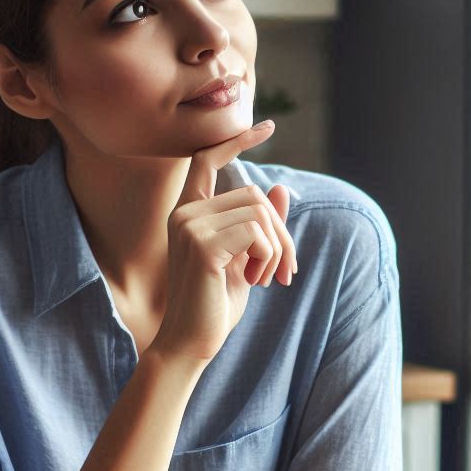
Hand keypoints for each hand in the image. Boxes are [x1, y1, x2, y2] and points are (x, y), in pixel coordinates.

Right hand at [151, 121, 297, 363]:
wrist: (189, 345)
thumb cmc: (214, 306)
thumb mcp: (247, 261)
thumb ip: (261, 226)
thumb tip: (282, 188)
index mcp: (189, 212)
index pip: (208, 159)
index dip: (238, 140)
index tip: (267, 126)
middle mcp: (184, 212)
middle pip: (256, 195)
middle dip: (282, 234)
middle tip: (285, 271)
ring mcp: (189, 225)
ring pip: (261, 214)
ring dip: (277, 250)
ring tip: (266, 279)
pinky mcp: (202, 244)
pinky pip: (258, 234)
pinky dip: (270, 258)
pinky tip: (257, 281)